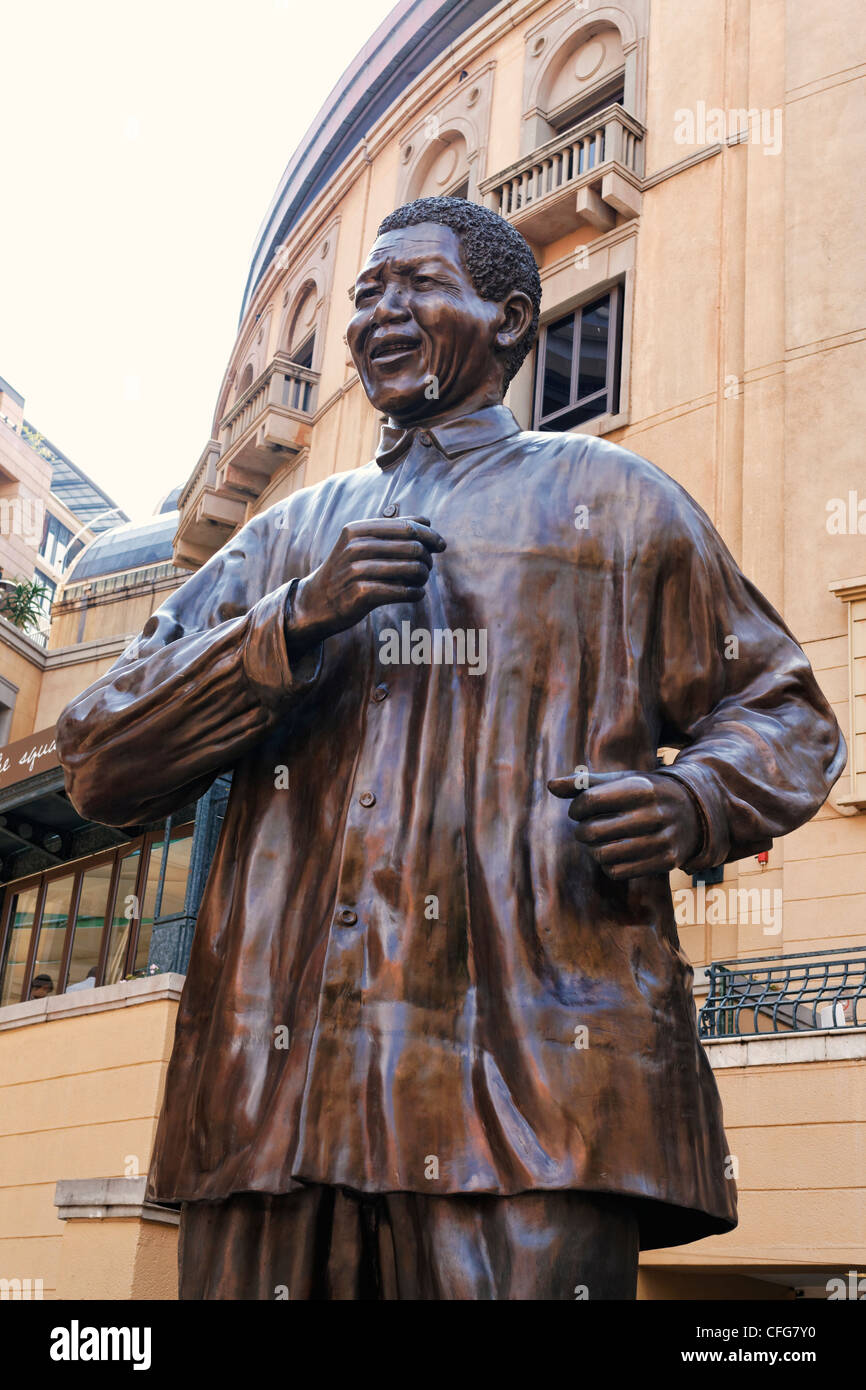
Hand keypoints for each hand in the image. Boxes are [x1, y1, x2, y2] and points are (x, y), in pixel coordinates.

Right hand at [289, 516, 445, 646]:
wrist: (316, 601)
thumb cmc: (346, 570)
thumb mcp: (359, 543)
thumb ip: (390, 530)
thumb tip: (427, 521)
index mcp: (357, 529)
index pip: (406, 526)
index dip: (430, 535)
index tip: (440, 545)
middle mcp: (356, 547)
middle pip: (413, 547)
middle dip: (427, 558)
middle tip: (427, 567)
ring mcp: (357, 571)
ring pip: (412, 569)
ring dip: (423, 576)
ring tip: (420, 581)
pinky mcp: (361, 595)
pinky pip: (403, 591)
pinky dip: (415, 593)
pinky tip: (416, 594)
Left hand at [547, 770, 701, 879]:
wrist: (695, 812)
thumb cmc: (647, 793)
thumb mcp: (622, 780)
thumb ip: (586, 783)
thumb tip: (550, 785)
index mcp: (640, 788)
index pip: (590, 801)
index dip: (577, 808)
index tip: (580, 810)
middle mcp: (653, 814)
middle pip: (593, 831)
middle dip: (581, 831)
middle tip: (586, 828)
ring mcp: (662, 839)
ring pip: (604, 855)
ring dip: (593, 850)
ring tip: (598, 842)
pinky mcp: (666, 861)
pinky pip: (619, 872)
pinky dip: (608, 865)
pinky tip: (613, 853)